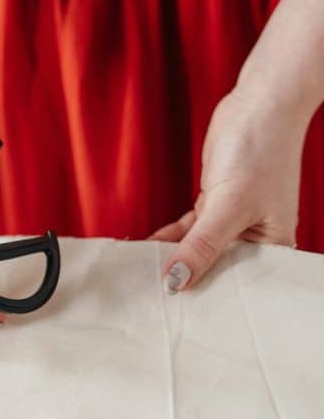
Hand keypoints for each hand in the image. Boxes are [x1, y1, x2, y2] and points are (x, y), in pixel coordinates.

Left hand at [148, 87, 306, 290]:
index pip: (239, 285)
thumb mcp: (229, 205)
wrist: (259, 104)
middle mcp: (255, 239)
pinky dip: (171, 239)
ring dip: (174, 259)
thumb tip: (177, 281)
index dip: (210, 299)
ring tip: (144, 279)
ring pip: (199, 249)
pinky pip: (190, 230)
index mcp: (273, 247)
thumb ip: (201, 246)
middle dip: (188, 280)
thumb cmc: (260, 150)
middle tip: (152, 300)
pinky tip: (148, 249)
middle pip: (216, 269)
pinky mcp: (215, 205)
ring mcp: (233, 221)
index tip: (180, 314)